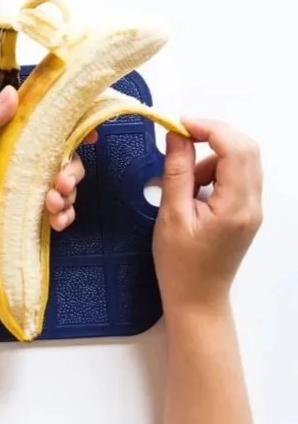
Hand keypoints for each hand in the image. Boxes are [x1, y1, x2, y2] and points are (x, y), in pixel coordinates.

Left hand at [0, 86, 90, 260]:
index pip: (48, 127)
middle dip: (72, 170)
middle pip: (65, 159)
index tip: (89, 134)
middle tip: (61, 183)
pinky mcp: (27, 217)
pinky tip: (56, 222)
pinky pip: (57, 214)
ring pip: (65, 188)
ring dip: (68, 195)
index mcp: (11, 142)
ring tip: (52, 206)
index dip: (72, 127)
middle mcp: (24, 164)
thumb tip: (12, 91)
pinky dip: (64, 217)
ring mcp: (27, 192)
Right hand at [154, 119, 262, 321]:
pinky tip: (192, 187)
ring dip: (213, 153)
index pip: (235, 150)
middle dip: (214, 134)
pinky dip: (215, 169)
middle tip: (181, 134)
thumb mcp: (171, 214)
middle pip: (246, 149)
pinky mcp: (245, 212)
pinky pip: (237, 176)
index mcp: (235, 206)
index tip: (178, 125)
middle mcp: (252, 204)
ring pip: (243, 160)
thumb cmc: (179, 263)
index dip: (209, 128)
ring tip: (182, 174)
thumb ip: (177, 172)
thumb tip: (177, 135)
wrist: (197, 299)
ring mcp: (252, 208)